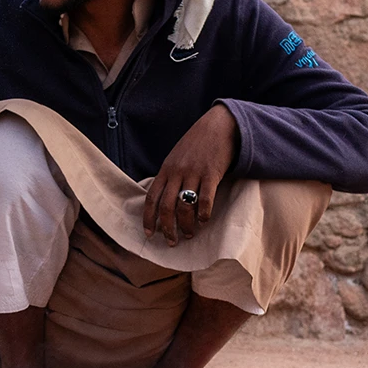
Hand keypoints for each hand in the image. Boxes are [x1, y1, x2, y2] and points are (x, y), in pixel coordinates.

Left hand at [144, 103, 238, 245]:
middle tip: (171, 241)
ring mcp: (193, 173)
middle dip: (167, 228)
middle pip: (166, 207)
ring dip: (186, 224)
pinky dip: (203, 213)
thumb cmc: (197, 144)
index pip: (151, 198)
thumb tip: (163, 200)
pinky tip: (204, 221)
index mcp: (166, 169)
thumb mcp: (176, 157)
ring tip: (189, 234)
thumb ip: (169, 176)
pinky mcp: (211, 173)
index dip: (148, 218)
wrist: (219, 126)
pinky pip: (205, 199)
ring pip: (184, 206)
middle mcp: (176, 172)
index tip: (149, 234)